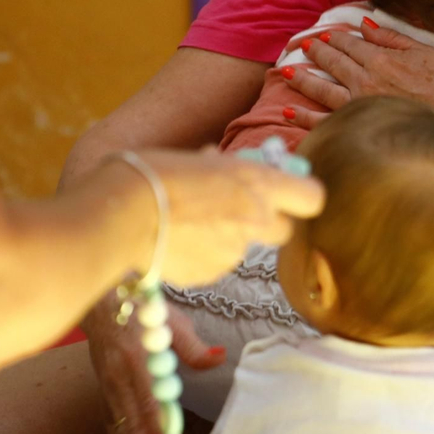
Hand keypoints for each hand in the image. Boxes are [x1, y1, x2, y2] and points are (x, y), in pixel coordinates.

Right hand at [86, 296, 224, 433]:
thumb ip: (193, 346)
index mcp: (137, 357)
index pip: (149, 400)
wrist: (100, 302)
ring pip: (122, 432)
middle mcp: (119, 378)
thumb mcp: (172, 319)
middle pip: (132, 425)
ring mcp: (108, 388)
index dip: (158, 429)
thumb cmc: (142, 308)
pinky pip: (115, 428)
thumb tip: (219, 357)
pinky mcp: (104, 394)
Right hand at [127, 148, 324, 287]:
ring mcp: (234, 252)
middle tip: (237, 208)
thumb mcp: (199, 159)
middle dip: (266, 222)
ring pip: (244, 247)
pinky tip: (177, 239)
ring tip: (189, 221)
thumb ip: (223, 168)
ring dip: (227, 236)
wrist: (121, 214)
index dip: (300, 196)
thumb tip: (223, 165)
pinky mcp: (211, 275)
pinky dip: (203, 254)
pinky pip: (216, 264)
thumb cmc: (155, 173)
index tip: (287, 192)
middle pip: (284, 230)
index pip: (312, 197)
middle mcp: (255, 220)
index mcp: (258, 183)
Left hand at [284, 23, 433, 118]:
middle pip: (332, 61)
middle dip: (315, 51)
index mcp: (380, 59)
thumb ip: (391, 37)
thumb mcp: (424, 52)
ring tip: (284, 71)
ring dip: (300, 78)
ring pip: (320, 88)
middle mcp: (364, 80)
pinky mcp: (357, 126)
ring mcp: (358, 105)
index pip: (349, 44)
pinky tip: (287, 112)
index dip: (335, 37)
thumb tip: (365, 22)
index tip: (324, 34)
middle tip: (302, 45)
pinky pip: (324, 122)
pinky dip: (303, 118)